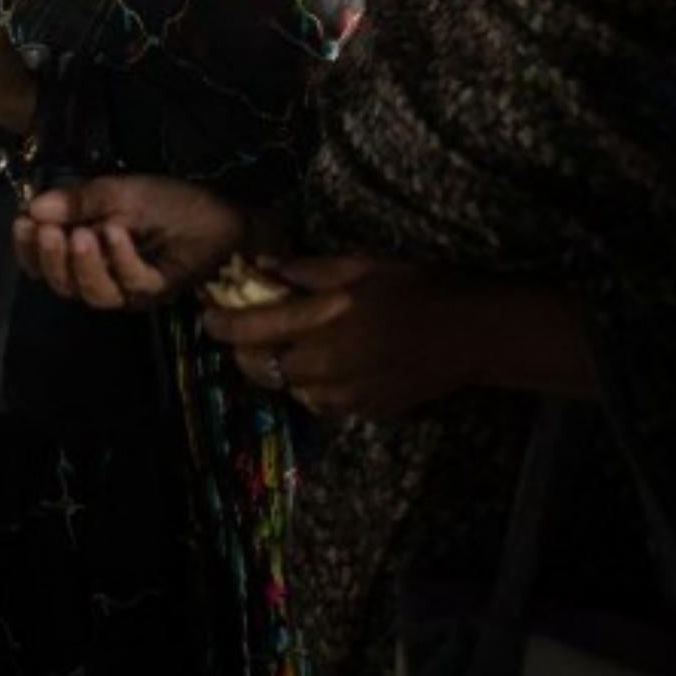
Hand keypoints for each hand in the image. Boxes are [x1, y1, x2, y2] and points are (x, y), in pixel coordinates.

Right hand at [16, 176, 253, 310]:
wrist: (218, 212)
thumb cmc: (168, 202)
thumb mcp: (117, 192)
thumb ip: (78, 201)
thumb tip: (34, 207)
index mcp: (86, 254)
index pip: (45, 264)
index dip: (29, 250)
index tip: (22, 224)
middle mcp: (104, 278)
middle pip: (66, 286)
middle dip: (53, 260)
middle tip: (49, 232)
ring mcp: (131, 289)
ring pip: (96, 294)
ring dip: (85, 265)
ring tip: (83, 234)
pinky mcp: (158, 289)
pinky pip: (134, 283)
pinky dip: (123, 259)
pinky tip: (117, 233)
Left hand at [200, 256, 501, 418]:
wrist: (469, 334)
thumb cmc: (418, 287)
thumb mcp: (362, 265)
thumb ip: (309, 270)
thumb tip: (264, 267)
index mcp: (321, 321)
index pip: (251, 330)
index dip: (221, 325)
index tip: (206, 317)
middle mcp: (324, 363)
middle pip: (260, 367)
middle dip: (242, 351)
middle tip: (239, 334)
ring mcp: (342, 393)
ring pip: (286, 388)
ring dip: (274, 371)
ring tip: (278, 349)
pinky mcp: (361, 411)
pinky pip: (317, 402)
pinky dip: (306, 386)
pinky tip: (317, 366)